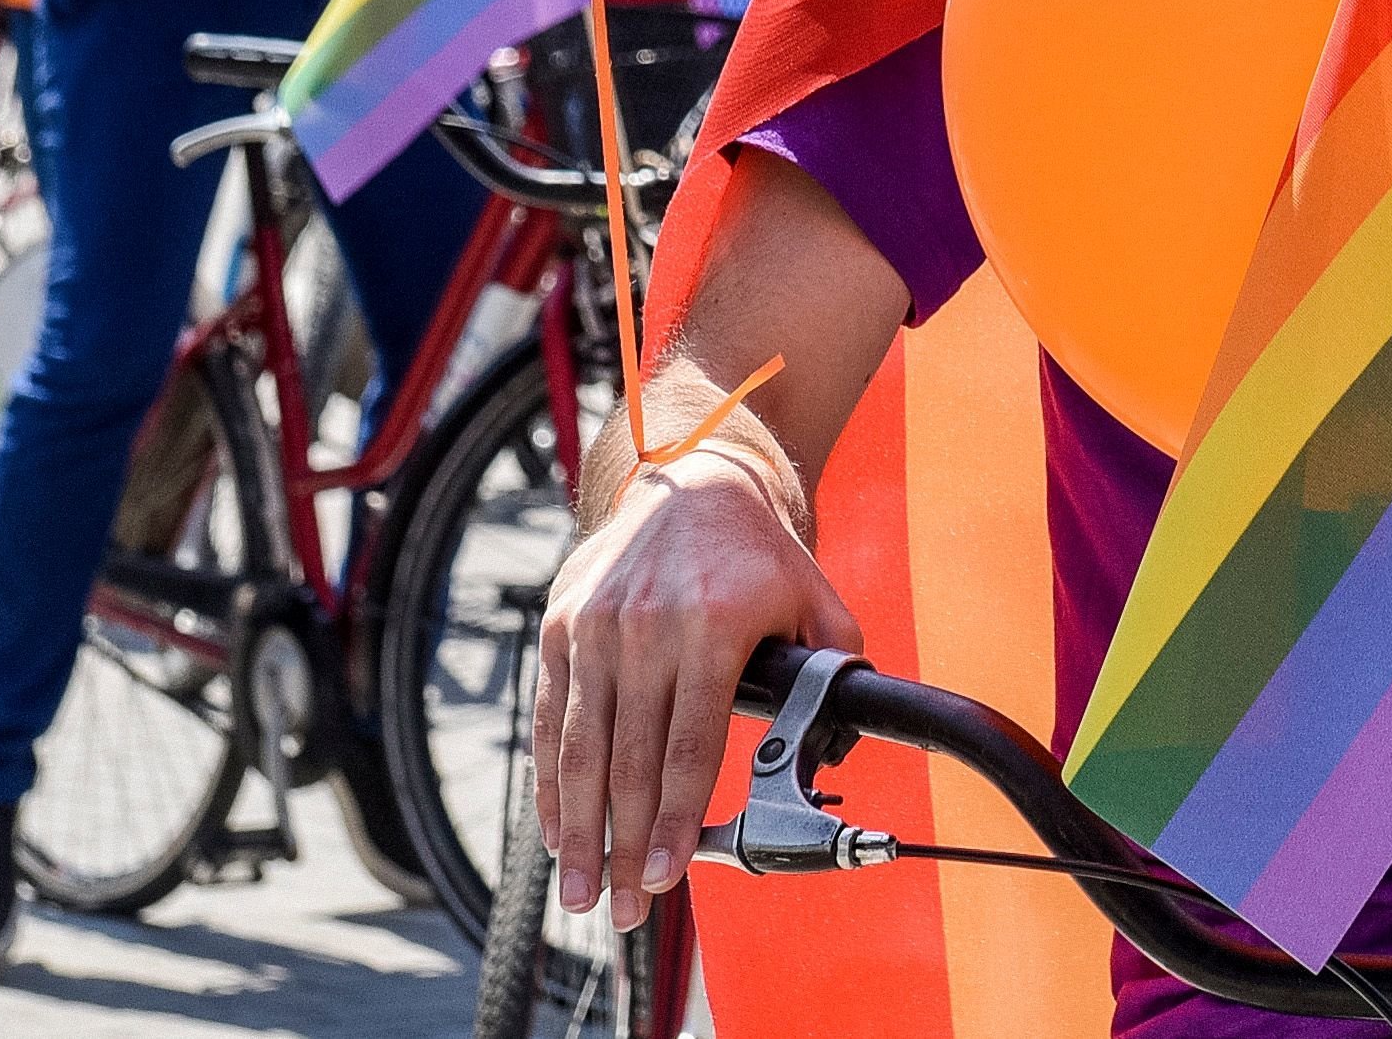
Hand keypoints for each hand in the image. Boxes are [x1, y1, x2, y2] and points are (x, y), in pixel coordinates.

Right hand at [535, 444, 859, 930]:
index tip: (669, 874)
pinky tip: (560, 832)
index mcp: (715, 625)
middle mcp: (647, 628)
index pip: (692, 744)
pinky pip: (551, 722)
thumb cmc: (758, 554)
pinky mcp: (561, 630)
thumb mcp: (812, 596)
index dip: (678, 817)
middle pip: (632, 762)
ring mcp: (596, 629)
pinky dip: (552, 785)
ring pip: (581, 751)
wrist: (689, 480)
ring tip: (582, 893)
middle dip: (626, 847)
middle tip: (622, 911)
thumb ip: (832, 663)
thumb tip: (841, 740)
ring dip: (580, 832)